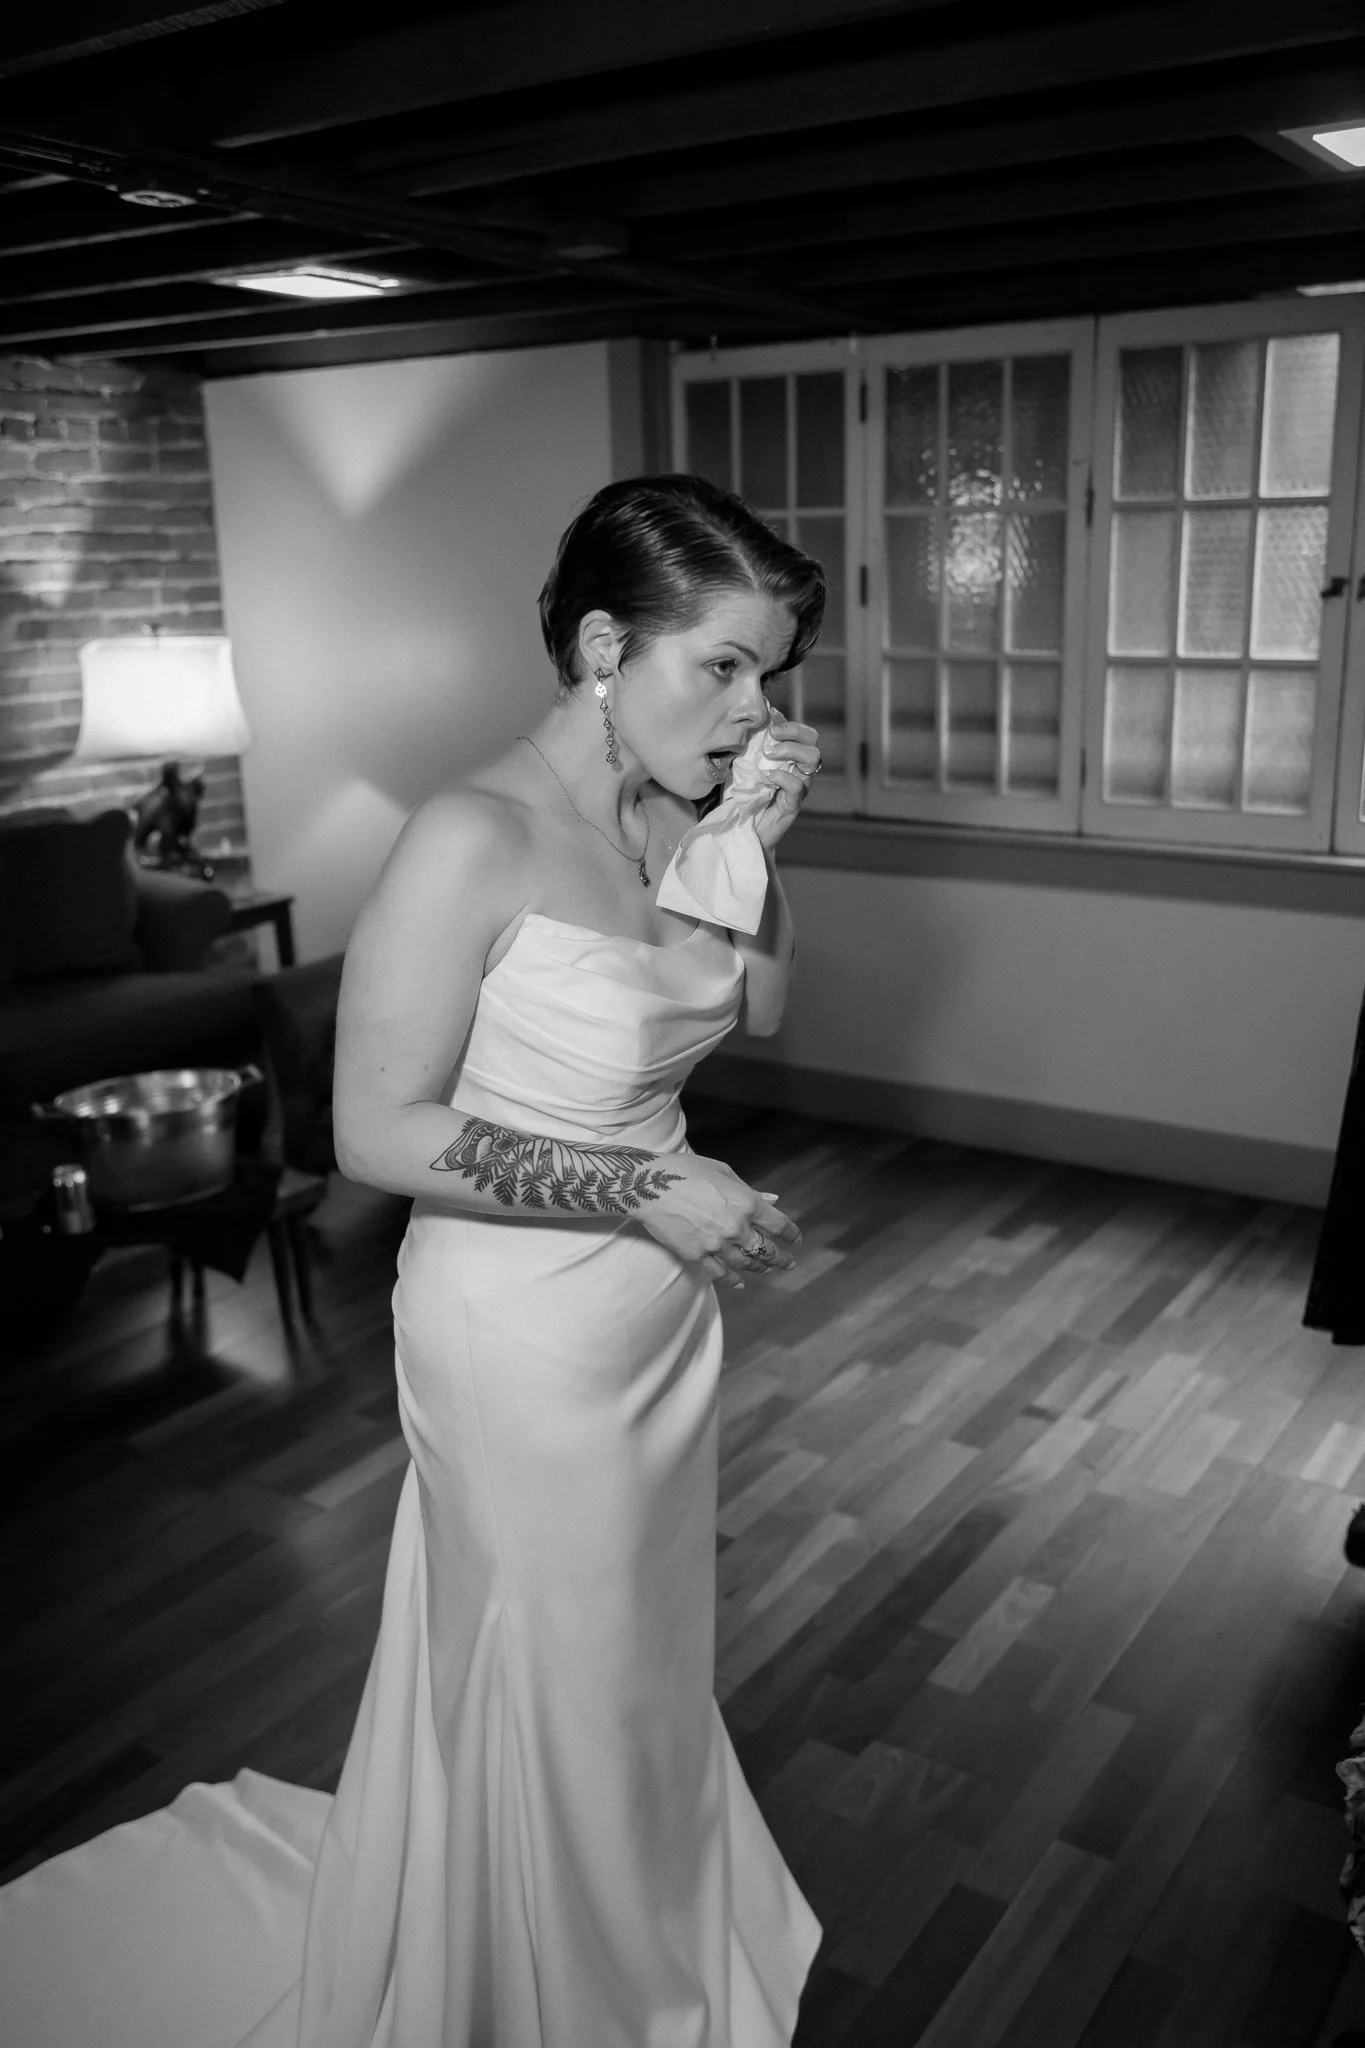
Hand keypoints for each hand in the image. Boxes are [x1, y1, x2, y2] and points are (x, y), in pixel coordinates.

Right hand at [636, 1152, 801, 1288]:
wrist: (648, 1186)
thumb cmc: (686, 1171)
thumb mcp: (723, 1172)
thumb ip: (750, 1190)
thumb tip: (773, 1198)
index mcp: (746, 1202)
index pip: (778, 1223)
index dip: (791, 1232)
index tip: (796, 1238)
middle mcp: (736, 1226)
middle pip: (766, 1249)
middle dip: (781, 1258)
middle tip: (789, 1263)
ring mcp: (716, 1244)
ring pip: (747, 1263)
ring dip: (761, 1268)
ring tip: (768, 1270)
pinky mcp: (697, 1256)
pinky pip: (721, 1274)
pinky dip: (733, 1280)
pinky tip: (740, 1283)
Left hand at [755, 711, 821, 853]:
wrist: (745, 832)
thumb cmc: (745, 798)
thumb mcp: (744, 768)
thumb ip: (749, 750)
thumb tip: (744, 726)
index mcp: (790, 759)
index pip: (802, 733)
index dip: (790, 725)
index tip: (771, 722)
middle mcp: (799, 770)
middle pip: (813, 741)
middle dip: (794, 732)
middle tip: (772, 735)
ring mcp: (799, 787)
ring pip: (812, 759)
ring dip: (791, 750)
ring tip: (770, 754)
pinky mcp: (794, 804)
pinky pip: (798, 786)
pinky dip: (784, 777)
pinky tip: (770, 776)